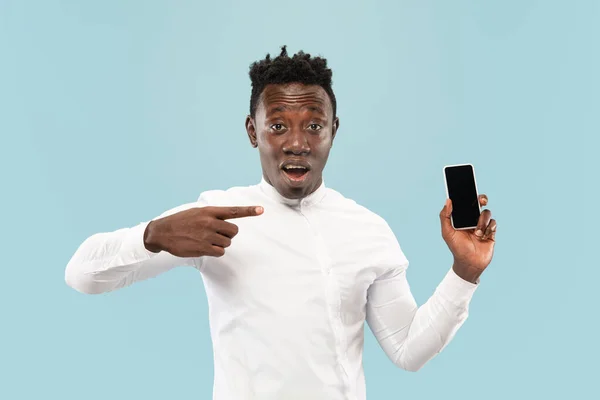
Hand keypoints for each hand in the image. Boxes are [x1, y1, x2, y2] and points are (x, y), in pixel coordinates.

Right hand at [143, 206, 263, 257]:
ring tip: (206, 240)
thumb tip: (226, 224)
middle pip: (233, 231)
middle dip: (228, 234)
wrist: (162, 232)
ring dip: (220, 244)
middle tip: (216, 234)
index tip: (261, 210)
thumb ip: (212, 216)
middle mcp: (210, 222)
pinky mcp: (203, 248)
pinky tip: (205, 247)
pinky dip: (216, 251)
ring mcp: (207, 235)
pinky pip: (220, 252)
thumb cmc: (180, 222)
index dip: (249, 211)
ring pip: (227, 242)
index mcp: (209, 211)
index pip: (233, 211)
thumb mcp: (196, 212)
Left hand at [440, 194, 495, 282]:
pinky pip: (493, 223)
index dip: (469, 194)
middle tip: (481, 201)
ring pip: (486, 213)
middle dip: (482, 198)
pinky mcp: (491, 231)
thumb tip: (448, 200)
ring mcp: (483, 224)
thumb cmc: (457, 248)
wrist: (469, 263)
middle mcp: (473, 218)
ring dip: (482, 222)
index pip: (466, 202)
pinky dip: (488, 229)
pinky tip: (483, 237)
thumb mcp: (447, 232)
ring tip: (477, 233)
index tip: (469, 188)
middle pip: (480, 202)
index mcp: (462, 217)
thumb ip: (445, 216)